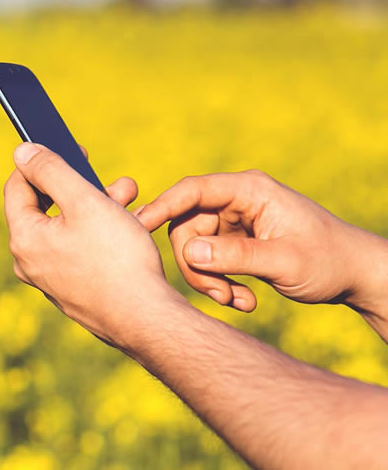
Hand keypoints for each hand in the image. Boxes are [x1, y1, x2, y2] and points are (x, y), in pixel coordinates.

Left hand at [3, 142, 184, 349]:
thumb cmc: (116, 259)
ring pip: (69, 228)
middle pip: (47, 208)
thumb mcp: (85, 201)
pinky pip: (81, 250)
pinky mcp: (73, 291)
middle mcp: (29, 261)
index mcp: (23, 238)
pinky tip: (131, 226)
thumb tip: (22, 152)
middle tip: (114, 178)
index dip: (42, 162)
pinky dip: (101, 233)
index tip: (71, 148)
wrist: (147, 320)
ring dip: (98, 206)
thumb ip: (51, 171)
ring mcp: (51, 279)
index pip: (18, 187)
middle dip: (81, 185)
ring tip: (131, 196)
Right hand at [135, 170, 387, 316]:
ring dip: (210, 280)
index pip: (193, 191)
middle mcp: (237, 201)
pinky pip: (209, 262)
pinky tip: (245, 300)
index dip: (161, 207)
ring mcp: (235, 222)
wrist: (356, 276)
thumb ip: (235, 256)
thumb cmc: (329, 261)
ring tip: (238, 302)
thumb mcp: (284, 261)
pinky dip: (220, 283)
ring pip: (194, 249)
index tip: (137, 228)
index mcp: (250, 191)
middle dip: (196, 265)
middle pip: (187, 227)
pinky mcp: (235, 242)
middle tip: (220, 296)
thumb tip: (188, 253)